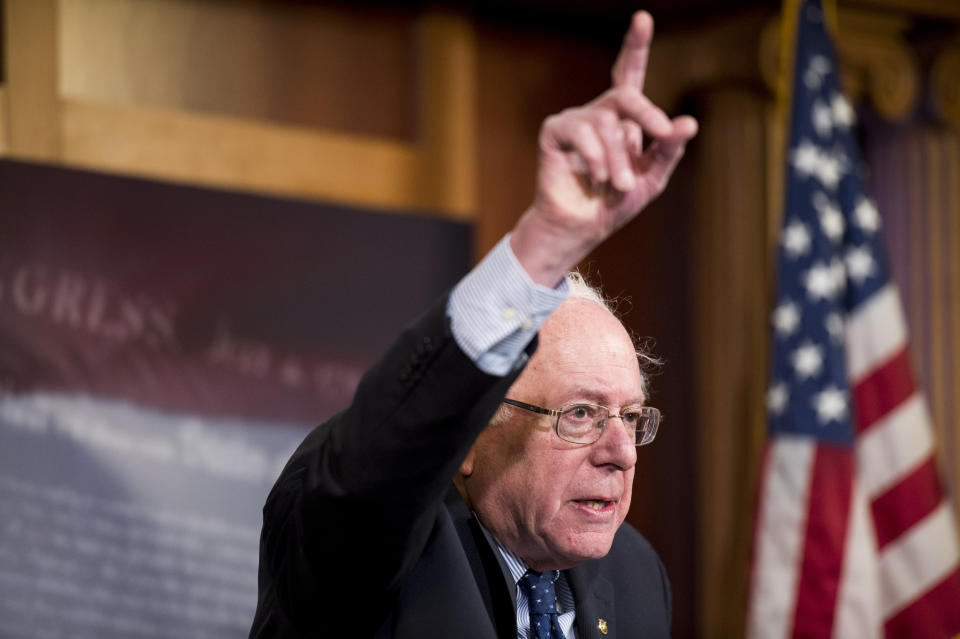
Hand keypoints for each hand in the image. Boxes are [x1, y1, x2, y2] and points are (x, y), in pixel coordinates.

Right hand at [511, 11, 697, 285]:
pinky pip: (578, 130)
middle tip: (662, 133)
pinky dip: (593, 153)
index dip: (635, 47)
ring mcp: (575, 121)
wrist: (581, 228)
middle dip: (647, 113)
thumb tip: (689, 123)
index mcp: (624, 119)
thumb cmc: (615, 204)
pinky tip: (596, 174)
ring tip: (620, 184)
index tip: (642, 19)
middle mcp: (599, 114)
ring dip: (617, 158)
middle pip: (625, 96)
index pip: (630, 75)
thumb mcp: (652, 178)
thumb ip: (668, 150)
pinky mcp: (554, 133)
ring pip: (606, 123)